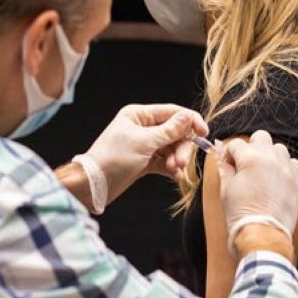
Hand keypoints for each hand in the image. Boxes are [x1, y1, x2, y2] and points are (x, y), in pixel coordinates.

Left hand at [84, 104, 207, 202]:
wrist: (93, 184)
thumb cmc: (113, 159)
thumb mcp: (144, 142)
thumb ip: (169, 131)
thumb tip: (188, 117)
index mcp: (138, 115)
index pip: (172, 112)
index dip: (190, 121)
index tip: (203, 134)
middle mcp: (142, 127)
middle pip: (174, 132)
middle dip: (181, 147)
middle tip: (182, 162)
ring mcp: (143, 145)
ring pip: (170, 148)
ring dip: (176, 159)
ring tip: (175, 171)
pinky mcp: (143, 161)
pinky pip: (164, 161)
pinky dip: (170, 168)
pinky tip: (174, 176)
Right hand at [217, 131, 297, 256]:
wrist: (262, 236)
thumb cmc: (241, 214)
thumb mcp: (226, 190)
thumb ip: (225, 170)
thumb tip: (223, 160)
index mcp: (250, 157)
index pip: (236, 144)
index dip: (228, 153)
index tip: (226, 162)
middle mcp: (271, 158)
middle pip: (260, 137)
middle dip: (250, 147)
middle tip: (243, 163)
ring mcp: (286, 169)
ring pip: (278, 148)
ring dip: (268, 154)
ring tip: (260, 171)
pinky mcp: (296, 181)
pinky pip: (292, 163)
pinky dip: (283, 166)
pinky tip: (274, 179)